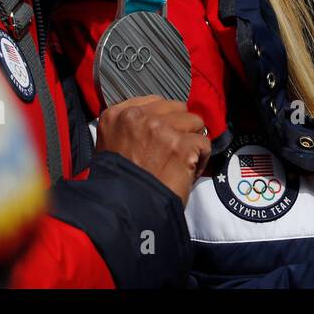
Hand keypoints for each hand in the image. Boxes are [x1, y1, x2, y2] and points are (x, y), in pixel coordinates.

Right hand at [95, 96, 209, 204]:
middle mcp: (138, 117)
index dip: (165, 119)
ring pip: (194, 122)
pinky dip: (201, 160)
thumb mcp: (109, 148)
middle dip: (180, 128)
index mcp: (116, 115)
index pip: (155, 102)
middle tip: (173, 151)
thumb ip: (129, 129)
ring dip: (192, 142)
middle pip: (178, 109)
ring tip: (180, 162)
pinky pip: (204, 143)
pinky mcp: (181, 145)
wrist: (123, 212)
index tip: (165, 135)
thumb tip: (157, 122)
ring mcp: (161, 129)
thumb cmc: (116, 186)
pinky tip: (187, 172)